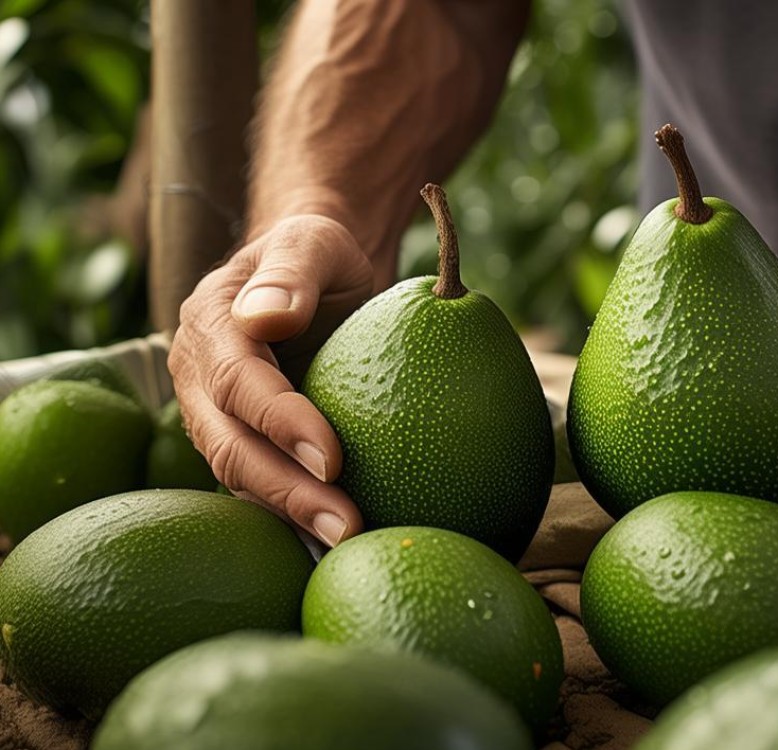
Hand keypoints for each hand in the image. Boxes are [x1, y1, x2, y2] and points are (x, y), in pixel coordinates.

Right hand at [168, 215, 372, 545]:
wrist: (309, 272)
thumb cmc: (318, 254)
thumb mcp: (311, 240)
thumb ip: (290, 271)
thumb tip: (267, 319)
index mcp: (210, 326)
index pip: (239, 383)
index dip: (281, 422)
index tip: (332, 457)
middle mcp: (200, 377)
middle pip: (231, 445)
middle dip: (286, 491)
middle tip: (344, 526)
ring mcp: (215, 414)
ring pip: (241, 474)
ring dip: (291, 513)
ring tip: (347, 539)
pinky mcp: (242, 439)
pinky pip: (261, 482)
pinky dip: (295, 511)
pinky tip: (339, 535)